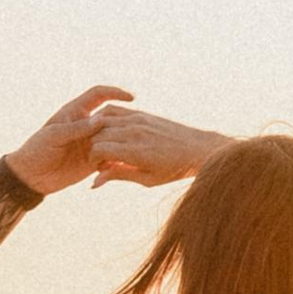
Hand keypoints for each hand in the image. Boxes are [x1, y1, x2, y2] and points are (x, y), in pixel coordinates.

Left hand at [4, 84, 136, 196]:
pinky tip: (119, 165)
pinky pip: (109, 157)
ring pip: (113, 138)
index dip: (115, 93)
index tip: (131, 98)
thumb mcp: (55, 136)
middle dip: (122, 122)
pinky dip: (116, 160)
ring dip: (121, 142)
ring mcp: (90, 143)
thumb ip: (77, 128)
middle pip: (111, 117)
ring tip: (126, 150)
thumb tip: (101, 120)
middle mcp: (85, 125)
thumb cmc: (37, 150)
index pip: (98, 95)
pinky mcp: (92, 160)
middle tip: (131, 131)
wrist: (31, 176)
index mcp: (75, 112)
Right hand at [85, 109, 228, 189]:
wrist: (198, 149)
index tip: (100, 168)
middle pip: (98, 136)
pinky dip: (103, 118)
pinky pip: (113, 110)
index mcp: (136, 152)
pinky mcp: (142, 113)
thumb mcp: (147, 179)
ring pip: (102, 121)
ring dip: (97, 134)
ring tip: (104, 146)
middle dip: (93, 148)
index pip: (99, 150)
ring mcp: (138, 120)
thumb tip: (94, 183)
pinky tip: (107, 130)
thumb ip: (119, 176)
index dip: (94, 160)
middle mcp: (135, 132)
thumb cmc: (173, 169)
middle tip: (102, 160)